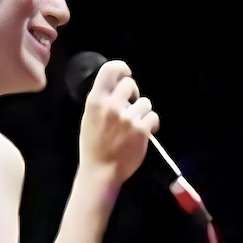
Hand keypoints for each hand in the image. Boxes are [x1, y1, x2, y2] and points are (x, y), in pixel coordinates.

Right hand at [78, 60, 159, 185]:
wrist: (100, 172)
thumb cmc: (92, 147)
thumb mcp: (88, 118)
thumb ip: (101, 101)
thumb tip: (116, 86)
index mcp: (95, 101)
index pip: (110, 69)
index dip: (122, 69)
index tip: (126, 75)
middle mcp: (111, 106)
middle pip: (130, 84)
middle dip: (133, 93)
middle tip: (130, 106)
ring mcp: (127, 118)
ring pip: (145, 102)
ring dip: (142, 112)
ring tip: (134, 125)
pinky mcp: (141, 130)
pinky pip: (153, 117)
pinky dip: (150, 125)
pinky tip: (143, 133)